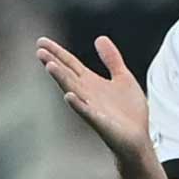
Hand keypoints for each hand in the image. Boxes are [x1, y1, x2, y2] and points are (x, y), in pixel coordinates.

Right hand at [35, 36, 150, 161]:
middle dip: (54, 63)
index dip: (57, 52)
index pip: (70, 64)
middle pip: (67, 75)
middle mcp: (87, 94)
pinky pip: (87, 113)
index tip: (41, 41)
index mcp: (91, 82)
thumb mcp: (123, 77)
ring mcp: (92, 108)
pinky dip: (78, 105)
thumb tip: (99, 38)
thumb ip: (112, 59)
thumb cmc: (129, 112)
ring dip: (61, 79)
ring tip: (50, 66)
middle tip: (39, 51)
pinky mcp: (101, 123)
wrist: (139, 140)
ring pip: (73, 91)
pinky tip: (68, 96)